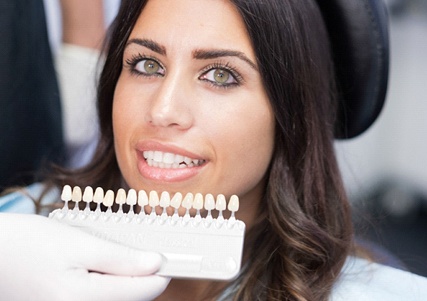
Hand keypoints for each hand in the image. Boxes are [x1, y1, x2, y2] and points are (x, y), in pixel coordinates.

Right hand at [0, 213, 169, 300]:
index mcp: (81, 300)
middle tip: (138, 249)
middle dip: (138, 275)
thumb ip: (120, 258)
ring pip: (115, 300)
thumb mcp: (79, 243)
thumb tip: (156, 264)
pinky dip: (106, 286)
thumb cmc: (27, 244)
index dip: (160, 271)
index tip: (170, 256)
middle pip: (130, 299)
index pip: (142, 291)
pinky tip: (96, 269)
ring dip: (122, 280)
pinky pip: (98, 300)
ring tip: (109, 257)